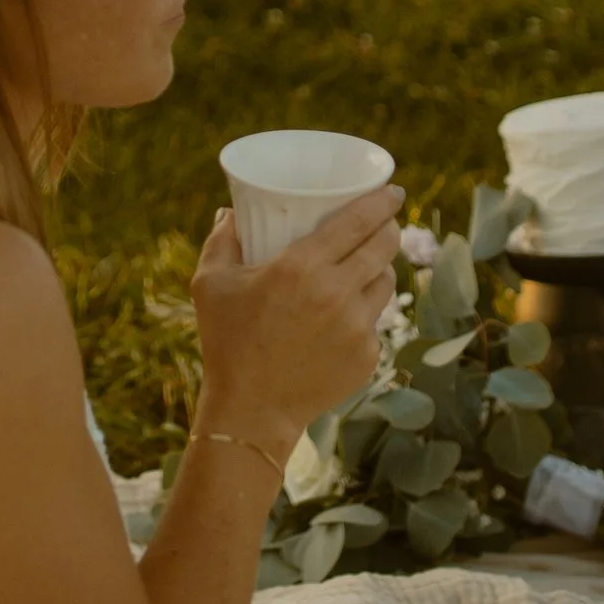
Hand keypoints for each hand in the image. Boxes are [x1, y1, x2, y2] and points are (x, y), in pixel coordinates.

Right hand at [189, 186, 402, 457]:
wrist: (251, 411)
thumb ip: (220, 240)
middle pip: (385, 246)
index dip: (384, 201)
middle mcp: (337, 293)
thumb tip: (230, 211)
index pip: (360, 220)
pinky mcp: (367, 356)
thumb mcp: (210, 285)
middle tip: (384, 224)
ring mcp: (358, 327)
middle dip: (390, 228)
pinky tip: (345, 318)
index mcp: (302, 266)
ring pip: (386, 283)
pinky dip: (363, 314)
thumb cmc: (226, 343)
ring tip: (366, 267)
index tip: (393, 192)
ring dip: (380, 269)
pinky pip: (374, 323)